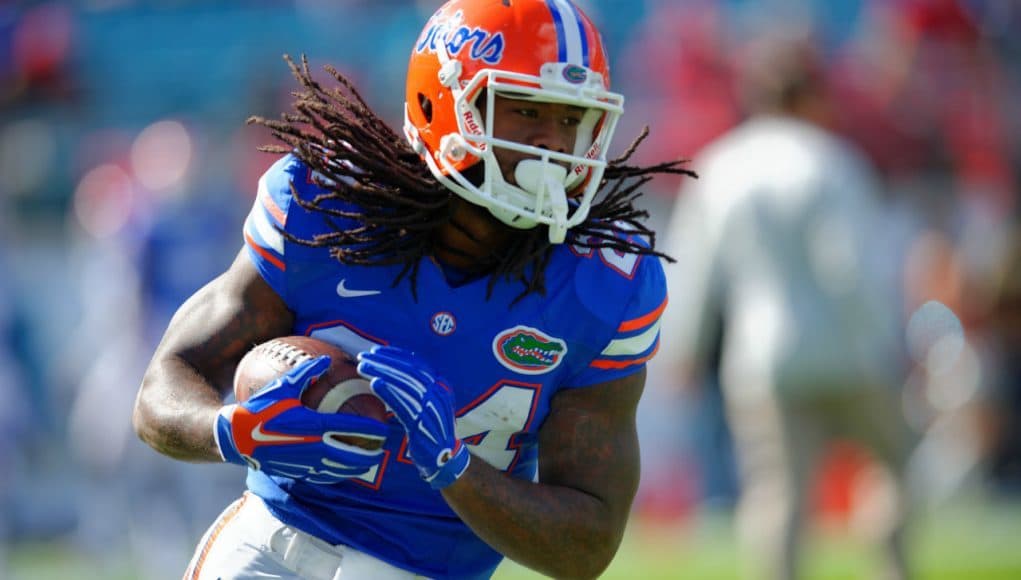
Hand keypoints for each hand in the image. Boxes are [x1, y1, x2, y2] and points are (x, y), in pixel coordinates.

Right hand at [215, 355, 387, 483]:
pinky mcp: (297, 472)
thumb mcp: (284, 386)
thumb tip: (327, 359)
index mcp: (312, 424)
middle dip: (371, 452)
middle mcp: (312, 446)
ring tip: (373, 460)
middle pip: (350, 453)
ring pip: (340, 469)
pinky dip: (340, 474)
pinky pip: (325, 476)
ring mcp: (305, 462)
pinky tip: (348, 470)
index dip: (370, 429)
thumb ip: (308, 372)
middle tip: (385, 447)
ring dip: (358, 466)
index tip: (385, 428)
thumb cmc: (261, 408)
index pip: (350, 428)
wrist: (236, 437)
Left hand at [357, 346, 469, 488]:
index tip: (377, 350)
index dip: (397, 355)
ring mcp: (433, 409)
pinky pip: (404, 404)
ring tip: (363, 367)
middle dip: (385, 361)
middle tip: (364, 356)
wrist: (443, 461)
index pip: (418, 365)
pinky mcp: (423, 425)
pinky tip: (375, 383)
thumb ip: (414, 391)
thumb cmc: (428, 433)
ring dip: (382, 372)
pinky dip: (388, 391)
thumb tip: (392, 372)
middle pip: (410, 371)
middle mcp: (439, 395)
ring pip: (405, 384)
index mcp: (440, 388)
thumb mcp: (425, 407)